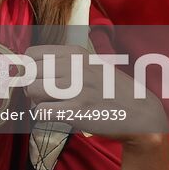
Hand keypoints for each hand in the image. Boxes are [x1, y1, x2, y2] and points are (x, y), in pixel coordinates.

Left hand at [24, 44, 168, 144]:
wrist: (140, 113)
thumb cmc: (111, 90)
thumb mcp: (91, 64)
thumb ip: (64, 62)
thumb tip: (29, 64)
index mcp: (75, 53)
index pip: (32, 54)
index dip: (28, 68)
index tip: (34, 78)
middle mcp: (74, 67)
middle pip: (29, 73)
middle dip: (30, 86)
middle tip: (41, 96)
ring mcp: (76, 89)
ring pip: (32, 91)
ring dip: (35, 101)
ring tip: (49, 105)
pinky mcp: (78, 111)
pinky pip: (42, 111)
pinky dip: (43, 116)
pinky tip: (55, 115)